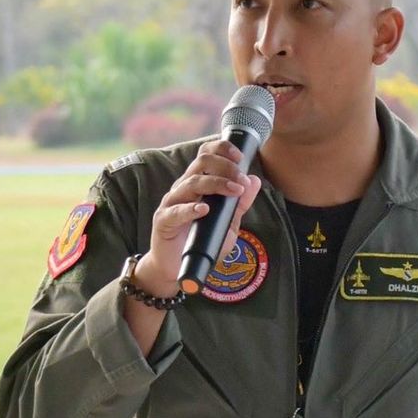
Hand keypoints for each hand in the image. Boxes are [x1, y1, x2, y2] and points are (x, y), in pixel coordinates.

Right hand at [139, 139, 262, 292]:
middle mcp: (184, 188)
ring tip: (234, 191)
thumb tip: (254, 180)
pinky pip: (175, 211)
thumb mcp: (227, 223)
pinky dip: (190, 209)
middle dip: (225, 166)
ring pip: (192, 182)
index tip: (241, 157)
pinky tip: (204, 209)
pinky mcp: (163, 221)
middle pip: (201, 163)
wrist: (178, 267)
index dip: (222, 150)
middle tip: (241, 180)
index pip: (206, 155)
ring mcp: (172, 203)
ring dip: (216, 183)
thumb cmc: (202, 241)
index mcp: (197, 183)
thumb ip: (240, 204)